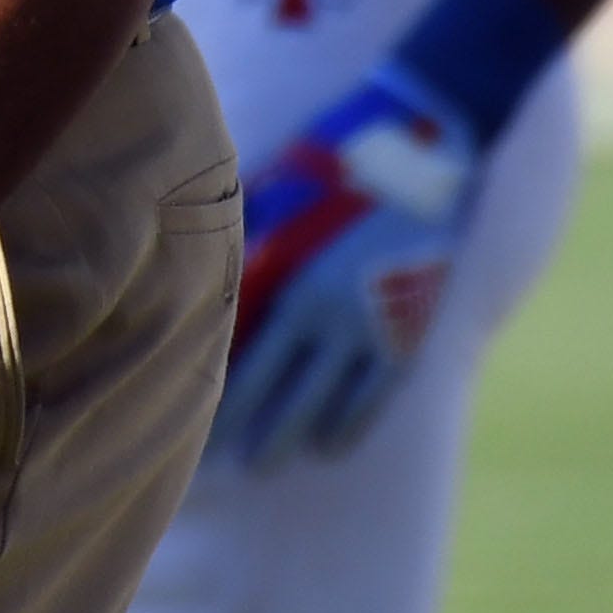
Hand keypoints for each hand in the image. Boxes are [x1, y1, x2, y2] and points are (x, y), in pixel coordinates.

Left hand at [218, 67, 480, 469]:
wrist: (429, 141)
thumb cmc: (338, 153)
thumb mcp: (280, 188)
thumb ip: (246, 235)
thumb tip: (201, 263)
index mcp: (292, 280)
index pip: (241, 360)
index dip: (214, 400)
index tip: (182, 426)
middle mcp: (332, 315)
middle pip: (279, 393)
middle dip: (244, 432)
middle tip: (211, 471)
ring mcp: (377, 325)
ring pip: (327, 403)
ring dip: (292, 436)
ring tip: (264, 465)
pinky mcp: (413, 327)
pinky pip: (377, 393)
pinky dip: (349, 422)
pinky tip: (328, 444)